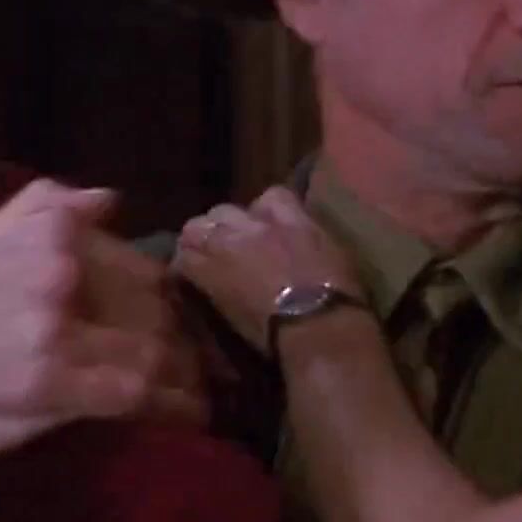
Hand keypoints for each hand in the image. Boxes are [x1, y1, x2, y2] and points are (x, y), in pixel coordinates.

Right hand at [0, 179, 206, 491]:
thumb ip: (40, 209)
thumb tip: (107, 197)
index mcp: (44, 232)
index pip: (138, 263)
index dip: (161, 301)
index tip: (174, 327)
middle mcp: (52, 271)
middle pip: (154, 303)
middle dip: (180, 339)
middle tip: (198, 366)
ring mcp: (52, 327)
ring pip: (152, 347)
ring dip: (186, 376)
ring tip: (203, 395)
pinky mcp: (51, 382)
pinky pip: (135, 393)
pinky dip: (172, 408)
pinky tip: (192, 420)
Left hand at [172, 186, 362, 353]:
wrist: (315, 324)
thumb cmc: (337, 292)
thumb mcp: (333, 251)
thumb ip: (309, 235)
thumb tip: (298, 237)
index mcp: (289, 215)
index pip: (271, 196)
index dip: (264, 215)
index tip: (266, 233)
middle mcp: (253, 222)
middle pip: (225, 210)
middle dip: (224, 226)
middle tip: (229, 249)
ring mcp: (227, 245)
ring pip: (195, 228)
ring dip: (199, 242)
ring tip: (204, 262)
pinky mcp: (208, 273)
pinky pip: (184, 260)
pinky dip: (185, 267)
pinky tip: (193, 281)